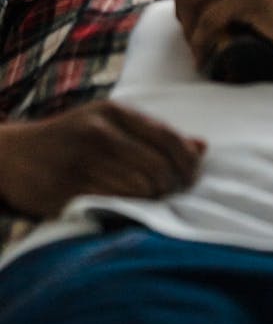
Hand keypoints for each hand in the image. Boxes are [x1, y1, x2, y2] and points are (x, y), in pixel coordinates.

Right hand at [0, 101, 205, 218]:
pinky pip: (113, 206)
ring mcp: (81, 162)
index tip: (191, 177)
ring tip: (146, 202)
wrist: (13, 155)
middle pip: (158, 169)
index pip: (168, 138)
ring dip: (149, 202)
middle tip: (167, 195)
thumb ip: (156, 134)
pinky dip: (126, 212)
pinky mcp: (67, 191)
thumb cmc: (73, 139)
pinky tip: (124, 208)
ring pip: (139, 191)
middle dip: (170, 187)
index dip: (187, 162)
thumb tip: (202, 147)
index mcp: (115, 112)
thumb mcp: (111, 124)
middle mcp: (100, 133)